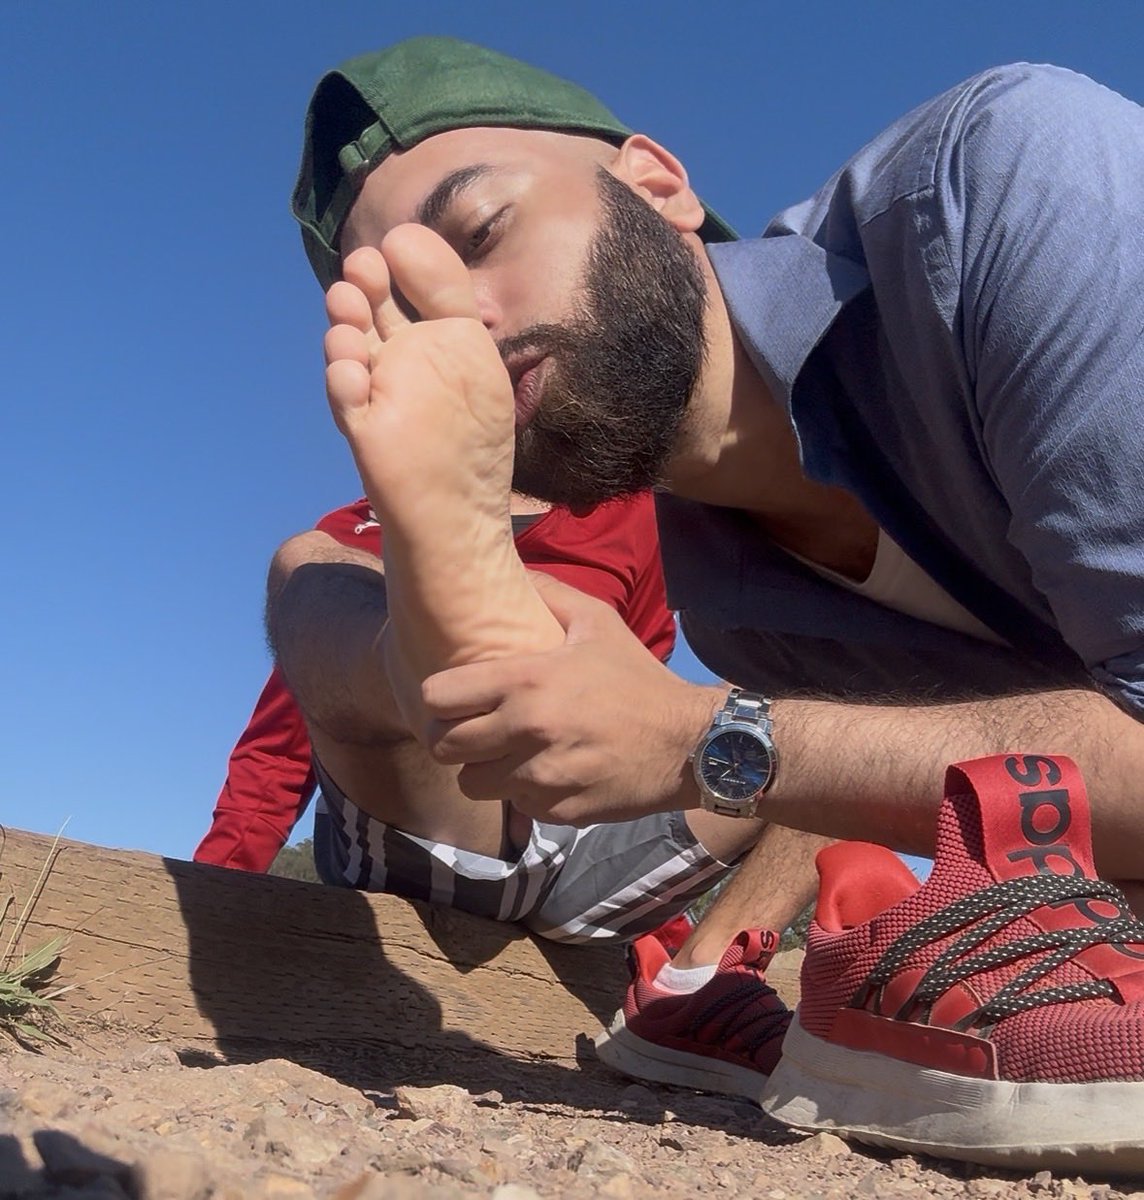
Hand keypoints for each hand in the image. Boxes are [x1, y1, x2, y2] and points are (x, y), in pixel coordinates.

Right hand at [323, 227, 515, 535]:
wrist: (463, 517)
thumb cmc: (477, 440)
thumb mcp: (477, 357)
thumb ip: (450, 297)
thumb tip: (410, 236)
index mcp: (433, 338)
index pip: (413, 286)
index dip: (407, 264)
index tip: (400, 244)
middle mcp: (399, 360)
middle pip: (373, 309)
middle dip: (365, 286)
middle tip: (364, 266)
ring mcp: (377, 393)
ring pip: (350, 348)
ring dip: (343, 324)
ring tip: (346, 306)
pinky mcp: (362, 430)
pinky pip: (345, 399)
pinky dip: (343, 382)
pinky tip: (351, 369)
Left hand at [421, 573, 727, 824]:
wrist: (690, 743)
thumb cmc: (639, 679)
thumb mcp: (598, 622)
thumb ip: (549, 592)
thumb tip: (512, 568)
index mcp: (526, 681)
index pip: (438, 697)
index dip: (440, 699)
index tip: (456, 699)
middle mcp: (526, 730)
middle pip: (445, 746)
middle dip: (455, 738)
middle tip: (476, 730)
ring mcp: (540, 776)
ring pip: (472, 783)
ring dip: (485, 770)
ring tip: (509, 755)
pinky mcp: (556, 811)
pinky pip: (514, 805)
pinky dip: (523, 793)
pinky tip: (548, 773)